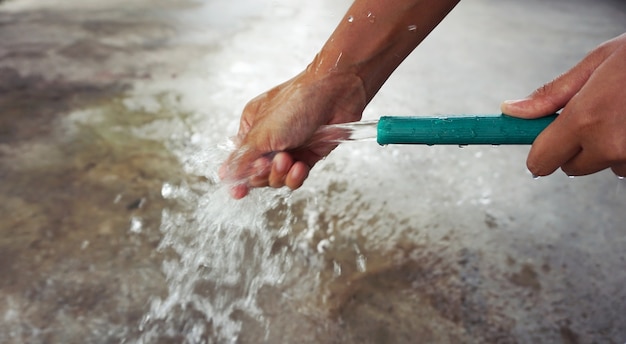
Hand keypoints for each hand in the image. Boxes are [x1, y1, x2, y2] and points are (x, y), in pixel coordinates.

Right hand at [220, 69, 366, 198]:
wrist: (336, 94)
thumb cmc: (297, 103)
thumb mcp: (262, 132)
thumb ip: (243, 158)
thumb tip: (224, 175)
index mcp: (252, 127)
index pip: (239, 159)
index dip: (238, 177)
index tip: (238, 192)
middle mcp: (269, 139)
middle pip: (258, 174)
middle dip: (264, 173)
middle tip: (270, 162)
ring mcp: (290, 148)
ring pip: (277, 178)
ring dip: (281, 173)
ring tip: (289, 159)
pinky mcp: (308, 156)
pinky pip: (296, 177)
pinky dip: (296, 176)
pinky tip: (300, 167)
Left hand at [501, 33, 625, 177]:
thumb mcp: (595, 65)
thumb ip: (551, 95)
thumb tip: (512, 111)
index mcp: (585, 120)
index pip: (541, 161)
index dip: (539, 154)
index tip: (541, 146)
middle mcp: (609, 145)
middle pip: (571, 168)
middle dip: (575, 147)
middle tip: (592, 116)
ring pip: (605, 165)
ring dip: (608, 147)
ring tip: (624, 113)